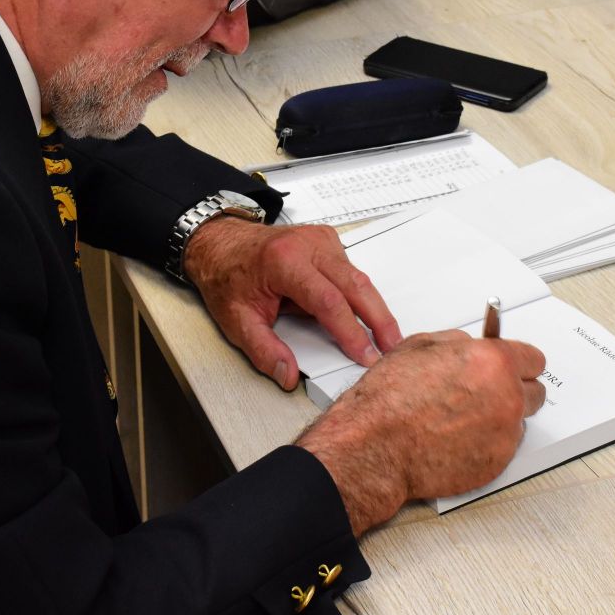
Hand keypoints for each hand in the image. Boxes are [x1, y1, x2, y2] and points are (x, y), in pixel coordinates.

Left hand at [182, 217, 402, 390]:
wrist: (221, 243)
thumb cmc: (228, 276)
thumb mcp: (236, 320)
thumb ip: (263, 350)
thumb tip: (288, 374)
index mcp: (284, 262)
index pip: (329, 301)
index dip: (351, 332)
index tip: (365, 355)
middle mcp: (308, 245)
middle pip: (357, 285)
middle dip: (380, 320)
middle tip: (393, 348)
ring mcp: (321, 240)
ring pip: (359, 278)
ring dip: (374, 309)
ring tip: (386, 338)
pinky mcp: (328, 242)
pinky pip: (351, 271)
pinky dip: (360, 295)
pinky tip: (364, 316)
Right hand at [296, 330, 546, 534]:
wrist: (375, 447)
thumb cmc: (389, 400)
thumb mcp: (419, 347)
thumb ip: (456, 343)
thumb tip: (470, 346)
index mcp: (492, 362)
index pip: (534, 358)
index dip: (518, 361)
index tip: (514, 365)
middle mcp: (507, 397)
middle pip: (535, 392)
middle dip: (515, 389)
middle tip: (489, 392)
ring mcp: (504, 434)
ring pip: (519, 422)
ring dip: (501, 418)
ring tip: (465, 418)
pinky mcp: (496, 464)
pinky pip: (503, 448)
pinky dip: (487, 443)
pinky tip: (458, 438)